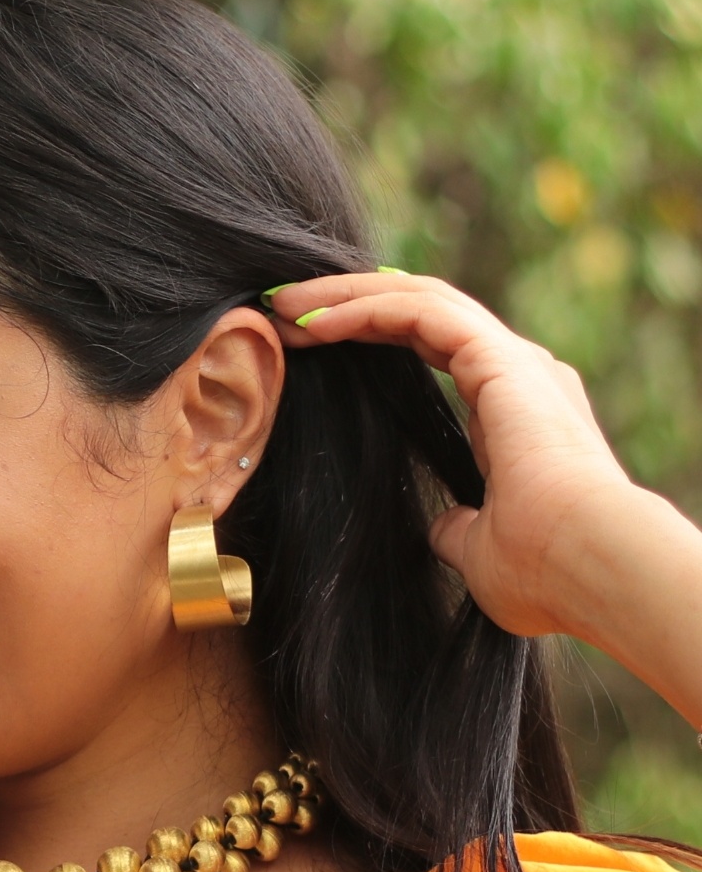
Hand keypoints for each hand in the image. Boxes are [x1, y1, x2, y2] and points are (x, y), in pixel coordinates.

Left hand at [267, 272, 635, 639]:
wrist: (588, 567)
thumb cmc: (545, 573)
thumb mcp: (481, 552)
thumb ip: (459, 530)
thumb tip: (444, 531)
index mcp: (512, 409)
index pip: (430, 347)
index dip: (369, 335)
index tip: (305, 344)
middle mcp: (516, 372)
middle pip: (417, 312)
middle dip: (346, 305)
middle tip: (283, 311)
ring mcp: (512, 359)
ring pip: (416, 298)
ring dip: (344, 298)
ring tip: (283, 305)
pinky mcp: (500, 357)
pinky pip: (420, 313)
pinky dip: (363, 309)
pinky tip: (313, 322)